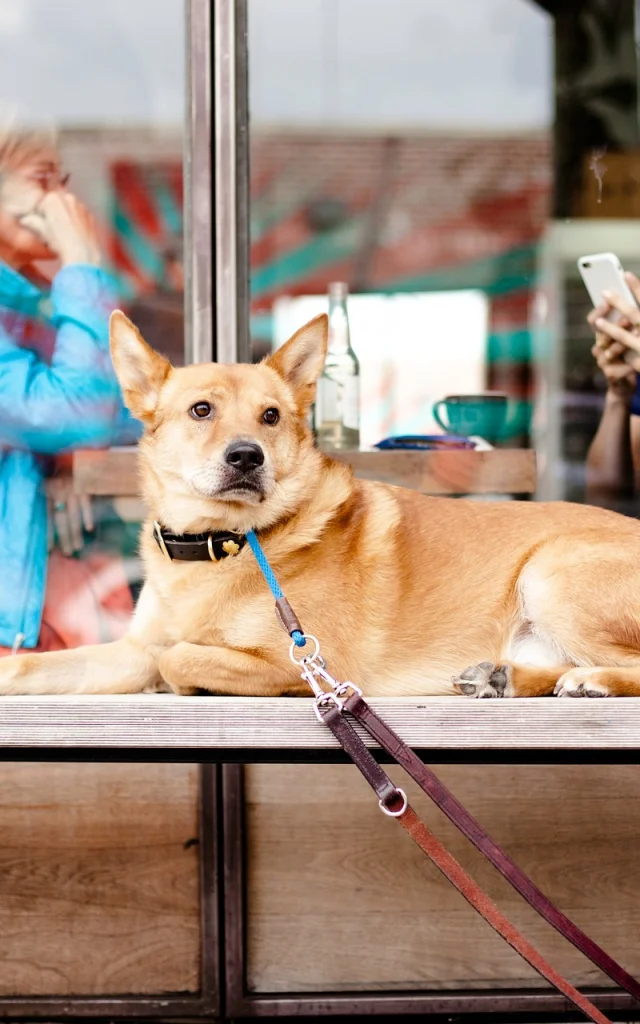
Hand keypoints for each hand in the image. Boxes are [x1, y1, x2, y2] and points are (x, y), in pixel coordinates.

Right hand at [19, 190, 100, 266]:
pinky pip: (80, 214)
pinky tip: (75, 233)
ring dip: (65, 215)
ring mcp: (81, 206)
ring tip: (64, 231)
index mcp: (53, 198)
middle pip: (56, 203)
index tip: (42, 224)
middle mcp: (68, 198)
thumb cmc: (60, 243)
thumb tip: (25, 220)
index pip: (42, 203)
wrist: (82, 255)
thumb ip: (32, 221)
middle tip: (53, 227)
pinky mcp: (91, 214)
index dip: (40, 214)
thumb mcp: (42, 232)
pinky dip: (76, 220)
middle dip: (53, 212)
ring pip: (69, 207)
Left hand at [45, 472, 93, 555]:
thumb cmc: (66, 476)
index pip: (46, 517)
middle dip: (63, 538)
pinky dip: (88, 516)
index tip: (50, 549)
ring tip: (78, 547)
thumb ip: (54, 505)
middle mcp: (57, 489)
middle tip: (68, 552)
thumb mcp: (56, 487)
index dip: (48, 533)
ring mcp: (71, 487)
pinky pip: (86, 503)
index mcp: (47, 491)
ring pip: (72, 514)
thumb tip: (53, 531)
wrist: (79, 456)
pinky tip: (89, 529)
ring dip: (75, 533)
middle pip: (60, 519)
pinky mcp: (84, 484)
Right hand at [588, 272, 639, 398]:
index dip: (600, 310)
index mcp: (601, 335)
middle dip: (614, 325)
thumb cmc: (629, 355)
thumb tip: (631, 300)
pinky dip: (631, 362)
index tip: (608, 296)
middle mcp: (599, 347)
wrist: (625, 383)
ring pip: (610, 350)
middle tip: (626, 319)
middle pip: (600, 333)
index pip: (593, 319)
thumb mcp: (626, 336)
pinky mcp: (610, 375)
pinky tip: (636, 362)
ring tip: (636, 335)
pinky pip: (621, 366)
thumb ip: (626, 321)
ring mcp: (602, 361)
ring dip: (623, 343)